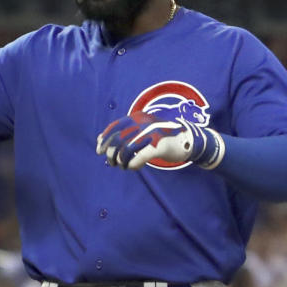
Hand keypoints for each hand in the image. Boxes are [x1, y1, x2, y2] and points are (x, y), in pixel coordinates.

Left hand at [96, 107, 222, 169]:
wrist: (187, 139)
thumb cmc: (160, 137)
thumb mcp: (141, 131)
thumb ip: (123, 133)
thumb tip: (99, 139)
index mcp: (138, 118)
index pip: (115, 128)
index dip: (104, 139)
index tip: (99, 150)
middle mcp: (143, 124)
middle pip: (119, 140)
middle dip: (110, 153)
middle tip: (111, 162)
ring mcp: (151, 134)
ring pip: (126, 150)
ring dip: (120, 161)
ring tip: (122, 166)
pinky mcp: (159, 146)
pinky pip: (138, 158)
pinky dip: (132, 165)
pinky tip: (132, 167)